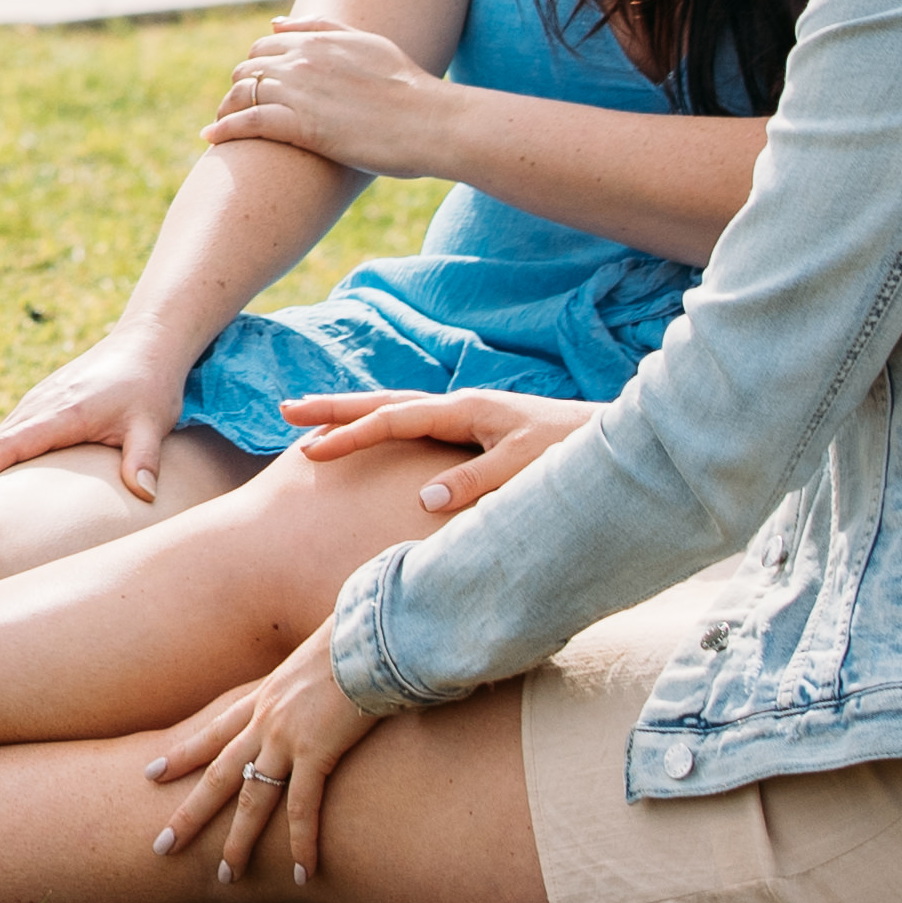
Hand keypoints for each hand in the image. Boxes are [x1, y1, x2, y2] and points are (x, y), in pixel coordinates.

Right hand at [0, 327, 196, 504]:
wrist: (145, 343)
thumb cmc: (149, 385)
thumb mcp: (151, 424)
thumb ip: (144, 461)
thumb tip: (146, 497)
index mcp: (61, 413)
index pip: (7, 446)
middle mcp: (40, 404)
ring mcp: (39, 399)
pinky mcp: (43, 399)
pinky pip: (10, 429)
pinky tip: (9, 478)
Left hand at [145, 637, 384, 880]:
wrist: (372, 634)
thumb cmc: (358, 642)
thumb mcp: (322, 660)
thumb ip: (315, 682)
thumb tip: (326, 691)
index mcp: (264, 696)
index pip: (213, 730)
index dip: (182, 753)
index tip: (150, 772)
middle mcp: (265, 719)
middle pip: (218, 774)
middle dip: (189, 813)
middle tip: (161, 845)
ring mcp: (286, 737)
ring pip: (252, 799)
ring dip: (238, 842)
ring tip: (225, 877)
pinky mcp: (317, 751)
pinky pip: (304, 808)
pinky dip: (302, 843)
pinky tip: (301, 873)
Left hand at [203, 17, 477, 179]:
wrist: (433, 123)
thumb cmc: (408, 90)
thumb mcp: (367, 44)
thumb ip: (321, 29)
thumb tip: (276, 23)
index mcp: (319, 40)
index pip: (266, 46)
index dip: (256, 66)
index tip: (254, 85)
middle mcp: (302, 60)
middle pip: (248, 68)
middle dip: (239, 87)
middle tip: (236, 108)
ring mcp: (298, 90)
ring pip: (241, 93)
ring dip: (226, 109)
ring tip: (219, 125)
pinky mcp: (299, 124)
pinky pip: (246, 122)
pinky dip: (223, 128)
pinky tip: (210, 138)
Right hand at [278, 382, 596, 511]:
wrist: (616, 440)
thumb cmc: (575, 454)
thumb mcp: (526, 471)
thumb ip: (478, 483)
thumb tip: (425, 500)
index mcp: (466, 410)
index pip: (394, 420)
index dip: (351, 435)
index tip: (311, 450)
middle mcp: (461, 406)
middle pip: (384, 402)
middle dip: (334, 407)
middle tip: (285, 410)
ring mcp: (468, 415)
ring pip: (397, 408)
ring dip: (355, 413)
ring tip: (313, 418)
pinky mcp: (478, 430)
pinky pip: (417, 423)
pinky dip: (385, 424)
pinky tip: (375, 433)